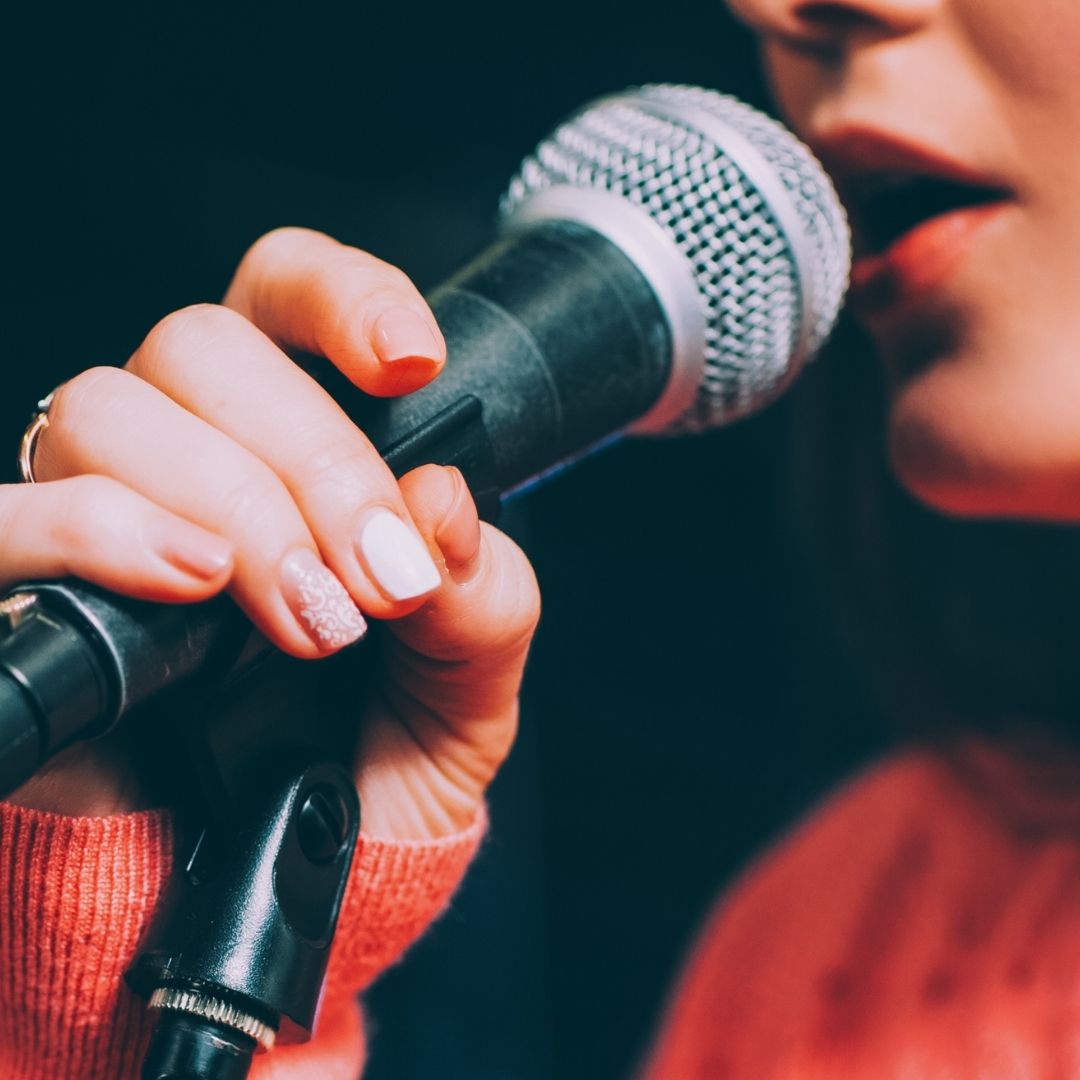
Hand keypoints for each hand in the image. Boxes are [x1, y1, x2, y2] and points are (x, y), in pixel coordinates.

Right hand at [3, 227, 538, 836]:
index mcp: (302, 437)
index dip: (343, 297)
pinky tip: (185, 582)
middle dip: (313, 461)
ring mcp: (103, 515)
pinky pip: (9, 519)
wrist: (307, 873)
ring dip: (229, 506)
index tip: (411, 363)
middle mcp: (193, 453)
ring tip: (305, 618)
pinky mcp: (35, 596)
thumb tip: (439, 509)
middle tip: (379, 581)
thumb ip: (482, 596)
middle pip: (203, 345)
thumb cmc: (382, 756)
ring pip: (108, 411)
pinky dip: (96, 532)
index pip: (289, 294)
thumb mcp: (470, 679)